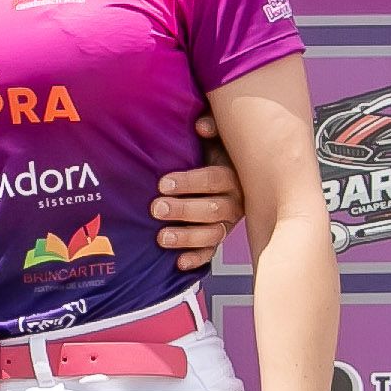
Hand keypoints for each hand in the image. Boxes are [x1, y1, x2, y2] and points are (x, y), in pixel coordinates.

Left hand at [152, 107, 250, 268]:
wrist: (228, 171)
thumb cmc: (213, 152)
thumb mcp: (216, 138)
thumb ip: (212, 128)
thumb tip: (201, 127)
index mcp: (233, 175)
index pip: (214, 180)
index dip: (190, 183)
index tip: (163, 184)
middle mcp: (234, 202)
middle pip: (211, 210)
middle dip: (183, 210)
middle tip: (156, 208)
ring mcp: (227, 223)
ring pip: (212, 234)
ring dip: (187, 237)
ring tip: (161, 237)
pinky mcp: (217, 238)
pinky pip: (210, 252)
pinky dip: (196, 259)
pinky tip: (179, 263)